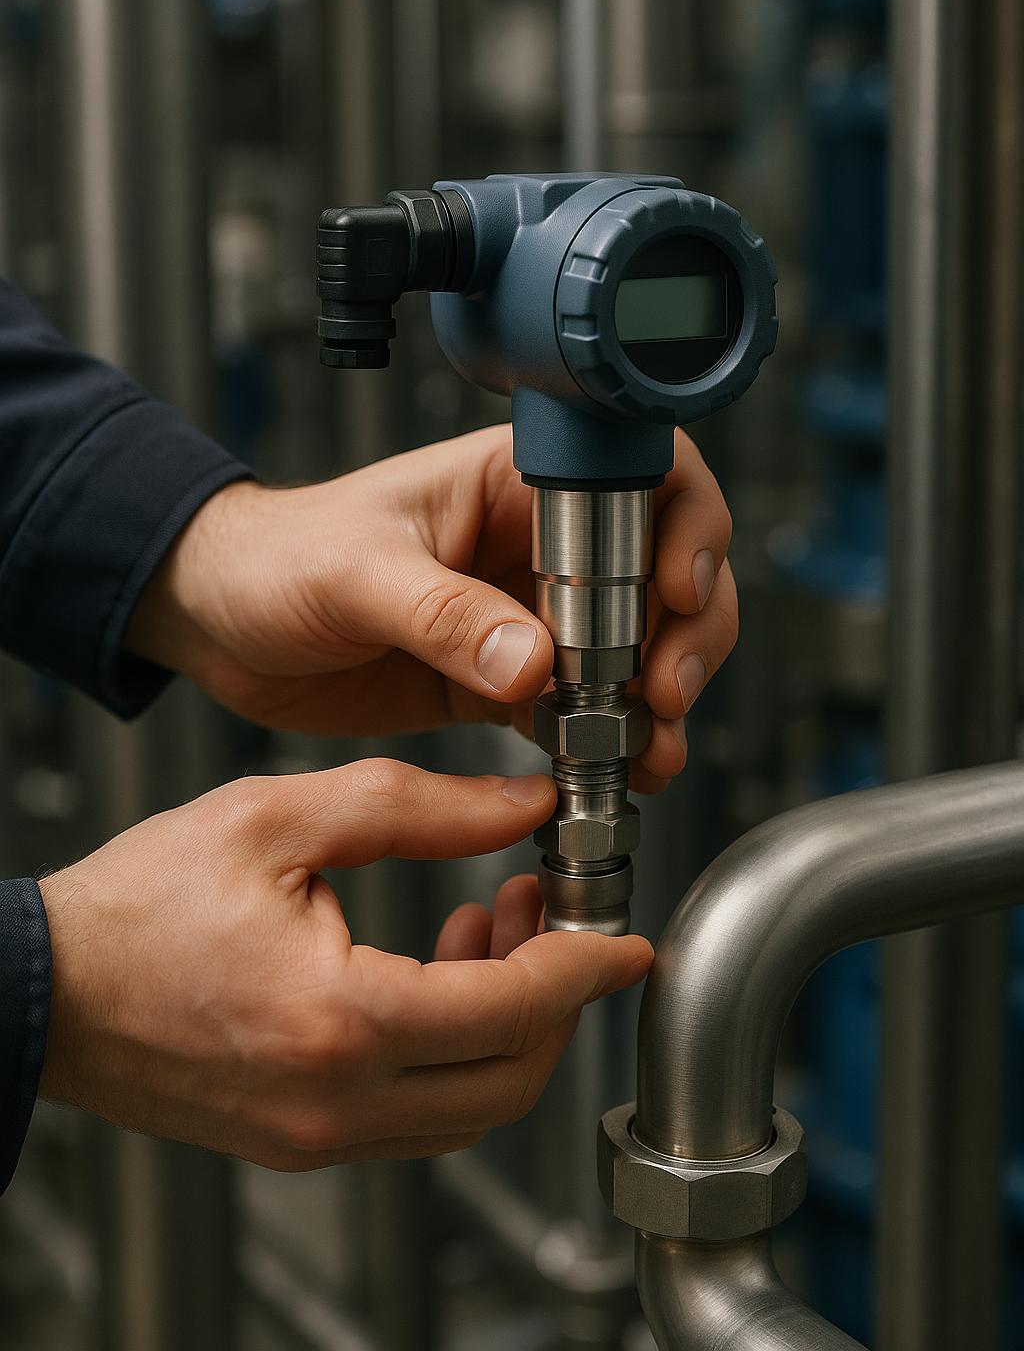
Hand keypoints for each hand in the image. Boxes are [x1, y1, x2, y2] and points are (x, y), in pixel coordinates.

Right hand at [38, 761, 650, 1167]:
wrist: (46, 987)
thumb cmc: (141, 904)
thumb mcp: (281, 818)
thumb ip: (416, 807)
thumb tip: (520, 806)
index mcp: (340, 1020)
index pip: (514, 1011)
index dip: (587, 968)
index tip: (628, 940)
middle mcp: (336, 1102)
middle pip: (510, 1080)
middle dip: (557, 998)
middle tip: (552, 912)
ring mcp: (318, 1136)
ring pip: (469, 1110)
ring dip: (507, 1026)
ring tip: (490, 923)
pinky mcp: (300, 1139)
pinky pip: (416, 1117)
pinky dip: (453, 1053)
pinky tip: (436, 969)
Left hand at [125, 424, 736, 791]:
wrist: (219, 621)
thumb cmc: (275, 557)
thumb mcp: (354, 573)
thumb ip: (442, 614)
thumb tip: (534, 662)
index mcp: (512, 480)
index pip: (639, 475)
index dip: (684, 525)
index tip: (678, 589)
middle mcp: (536, 543)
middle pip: (664, 567)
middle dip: (689, 629)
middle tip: (664, 688)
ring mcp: (527, 614)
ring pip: (638, 644)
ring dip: (663, 694)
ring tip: (655, 745)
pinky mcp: (505, 680)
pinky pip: (583, 707)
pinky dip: (614, 739)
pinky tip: (621, 768)